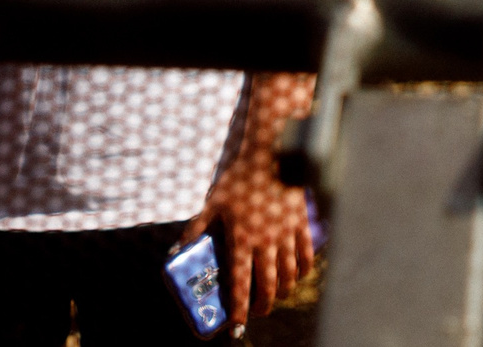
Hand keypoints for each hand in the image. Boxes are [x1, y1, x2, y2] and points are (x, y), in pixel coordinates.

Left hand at [184, 142, 314, 318]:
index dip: (239, 308)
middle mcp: (266, 242)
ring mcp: (286, 234)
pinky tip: (298, 275)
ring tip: (276, 296)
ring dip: (283, 291)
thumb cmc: (238, 179)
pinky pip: (306, 254)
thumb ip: (196, 229)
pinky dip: (303, 270)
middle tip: (258, 312)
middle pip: (268, 285)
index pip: (240, 283)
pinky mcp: (300, 224)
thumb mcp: (212, 204)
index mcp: (242, 240)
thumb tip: (176, 250)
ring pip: (289, 275)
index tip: (237, 325)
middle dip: (263, 305)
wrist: (270, 156)